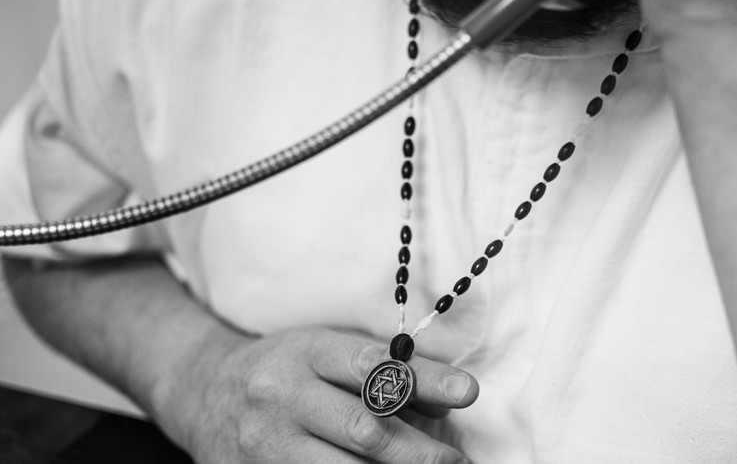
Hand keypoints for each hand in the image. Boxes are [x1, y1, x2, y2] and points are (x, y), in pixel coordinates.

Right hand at [161, 327, 477, 462]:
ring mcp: (265, 444)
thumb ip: (387, 370)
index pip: (371, 366)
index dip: (424, 380)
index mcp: (306, 352)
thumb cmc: (285, 368)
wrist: (202, 391)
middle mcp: (282, 396)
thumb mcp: (328, 350)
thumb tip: (451, 395)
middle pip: (363, 431)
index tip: (468, 393)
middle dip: (419, 452)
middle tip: (456, 461)